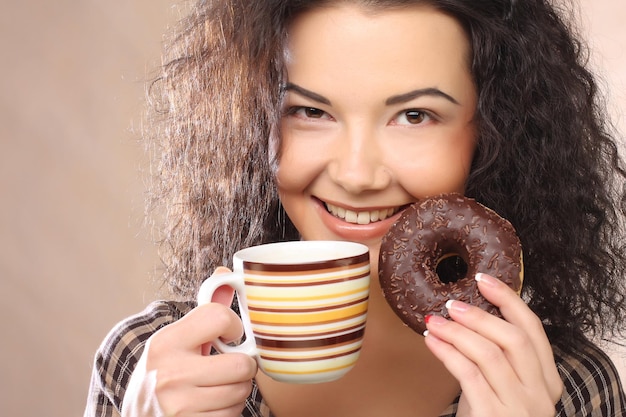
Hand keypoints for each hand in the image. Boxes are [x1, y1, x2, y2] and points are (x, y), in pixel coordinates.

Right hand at [122, 268, 257, 416]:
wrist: (137, 415)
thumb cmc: (163, 370)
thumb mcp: (175, 338)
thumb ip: (204, 310)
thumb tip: (226, 274)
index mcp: (167, 342)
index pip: (220, 317)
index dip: (234, 326)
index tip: (229, 335)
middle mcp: (171, 373)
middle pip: (242, 364)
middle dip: (243, 366)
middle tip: (231, 365)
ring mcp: (180, 405)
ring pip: (241, 392)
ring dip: (237, 390)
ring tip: (218, 385)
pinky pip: (232, 415)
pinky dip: (229, 411)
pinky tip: (212, 404)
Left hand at [423, 273, 562, 416]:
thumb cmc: (493, 415)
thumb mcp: (505, 386)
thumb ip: (498, 355)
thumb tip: (467, 312)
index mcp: (547, 380)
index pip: (533, 330)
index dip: (508, 299)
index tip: (484, 279)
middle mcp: (540, 393)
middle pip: (513, 338)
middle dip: (479, 315)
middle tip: (450, 304)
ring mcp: (519, 407)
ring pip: (489, 354)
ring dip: (456, 331)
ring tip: (432, 321)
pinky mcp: (494, 416)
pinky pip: (468, 374)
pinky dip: (447, 352)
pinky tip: (431, 342)